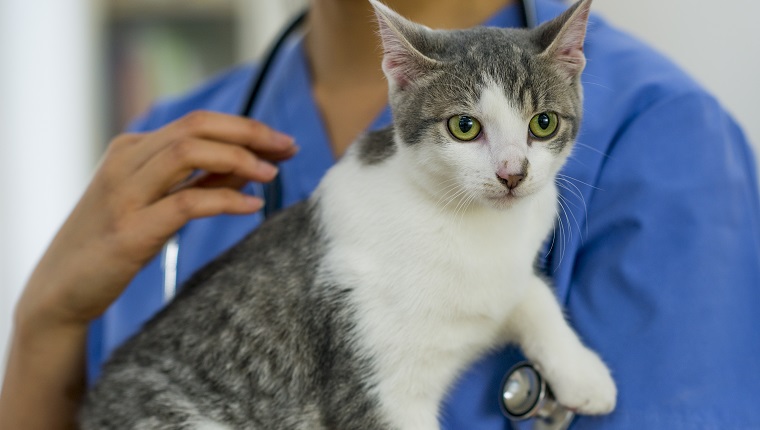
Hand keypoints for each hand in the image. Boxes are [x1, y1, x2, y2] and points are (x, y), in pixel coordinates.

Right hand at [15, 110, 296, 330]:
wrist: (61, 290)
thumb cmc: (114, 243)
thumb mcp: (155, 201)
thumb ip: (197, 179)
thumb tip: (249, 162)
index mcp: (131, 149)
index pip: (198, 122)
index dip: (245, 127)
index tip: (282, 143)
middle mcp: (125, 162)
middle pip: (196, 127)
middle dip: (250, 133)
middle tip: (289, 149)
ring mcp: (124, 194)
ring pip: (187, 152)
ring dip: (239, 158)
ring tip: (273, 173)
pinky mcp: (129, 231)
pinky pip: (186, 202)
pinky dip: (225, 198)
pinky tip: (253, 206)